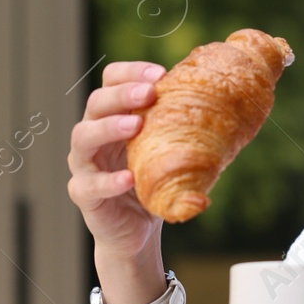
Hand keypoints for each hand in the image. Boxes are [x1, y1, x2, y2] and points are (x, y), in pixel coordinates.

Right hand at [67, 61, 166, 261]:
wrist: (137, 231)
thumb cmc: (152, 182)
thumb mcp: (165, 150)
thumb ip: (177, 126)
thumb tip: (221, 97)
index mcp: (112, 116)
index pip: (110, 81)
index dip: (130, 73)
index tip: (160, 74)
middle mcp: (92, 135)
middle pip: (95, 103)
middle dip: (122, 94)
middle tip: (149, 92)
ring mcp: (84, 164)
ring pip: (83, 137)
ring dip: (109, 127)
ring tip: (135, 126)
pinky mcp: (83, 194)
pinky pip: (89, 184)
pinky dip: (108, 180)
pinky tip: (129, 178)